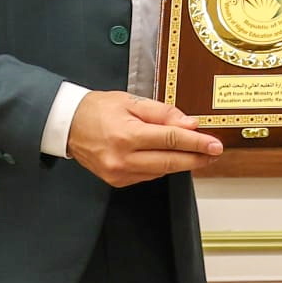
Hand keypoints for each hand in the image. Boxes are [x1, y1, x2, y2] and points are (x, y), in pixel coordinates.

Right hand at [65, 91, 222, 186]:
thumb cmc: (97, 109)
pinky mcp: (117, 181)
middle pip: (170, 162)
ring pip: (161, 171)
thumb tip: (190, 124)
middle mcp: (123, 158)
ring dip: (180, 162)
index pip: (171, 140)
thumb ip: (162, 113)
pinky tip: (165, 155)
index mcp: (127, 135)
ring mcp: (119, 173)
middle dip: (196, 158)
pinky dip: (161, 166)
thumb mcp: (131, 101)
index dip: (196, 143)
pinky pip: (148, 175)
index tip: (214, 145)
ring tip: (193, 151)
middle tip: (214, 153)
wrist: (67, 124)